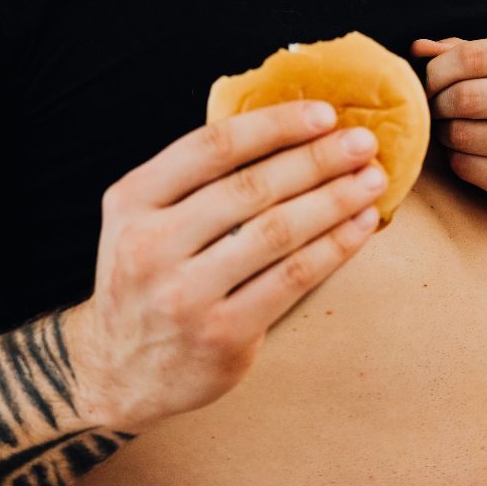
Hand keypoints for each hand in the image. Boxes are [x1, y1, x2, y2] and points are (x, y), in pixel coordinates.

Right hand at [76, 101, 384, 429]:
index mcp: (132, 201)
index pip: (211, 147)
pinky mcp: (222, 334)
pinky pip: (292, 278)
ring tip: (370, 180)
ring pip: (278, 232)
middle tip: (362, 142)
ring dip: (334, 200)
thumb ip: (192, 184)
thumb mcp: (141, 222)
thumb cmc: (145, 283)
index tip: (323, 114)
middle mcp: (153, 244)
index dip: (273, 125)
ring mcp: (187, 294)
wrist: (117, 372)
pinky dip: (334, 247)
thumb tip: (285, 134)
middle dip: (317, 159)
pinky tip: (360, 226)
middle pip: (252, 187)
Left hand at [411, 37, 486, 217]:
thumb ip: (463, 52)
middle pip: (465, 96)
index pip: (472, 56)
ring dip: (444, 134)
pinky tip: (467, 155)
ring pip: (462, 134)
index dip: (436, 71)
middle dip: (438, 104)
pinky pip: (466, 167)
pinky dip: (455, 161)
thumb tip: (420, 48)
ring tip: (451, 130)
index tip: (430, 84)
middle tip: (436, 110)